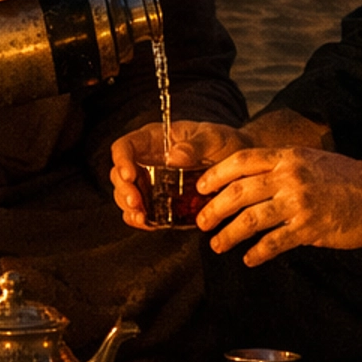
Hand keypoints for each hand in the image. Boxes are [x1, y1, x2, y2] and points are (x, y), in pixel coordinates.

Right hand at [110, 121, 254, 228]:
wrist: (241, 165)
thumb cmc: (224, 144)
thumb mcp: (214, 139)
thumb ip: (196, 145)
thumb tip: (174, 156)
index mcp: (155, 139)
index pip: (126, 145)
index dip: (122, 159)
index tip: (130, 174)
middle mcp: (148, 160)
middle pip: (120, 174)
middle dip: (124, 189)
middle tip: (136, 202)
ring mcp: (152, 182)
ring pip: (126, 194)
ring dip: (129, 207)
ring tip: (141, 216)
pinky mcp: (160, 201)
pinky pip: (142, 211)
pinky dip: (140, 219)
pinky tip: (146, 223)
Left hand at [194, 143, 361, 265]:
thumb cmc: (351, 179)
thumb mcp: (314, 161)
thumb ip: (285, 169)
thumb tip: (256, 184)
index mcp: (289, 157)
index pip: (241, 161)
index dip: (216, 175)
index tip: (201, 188)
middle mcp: (291, 176)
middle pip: (239, 191)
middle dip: (214, 209)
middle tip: (202, 223)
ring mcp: (300, 202)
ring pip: (250, 219)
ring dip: (229, 234)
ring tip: (218, 245)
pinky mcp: (311, 227)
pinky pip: (274, 242)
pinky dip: (257, 252)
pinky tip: (249, 259)